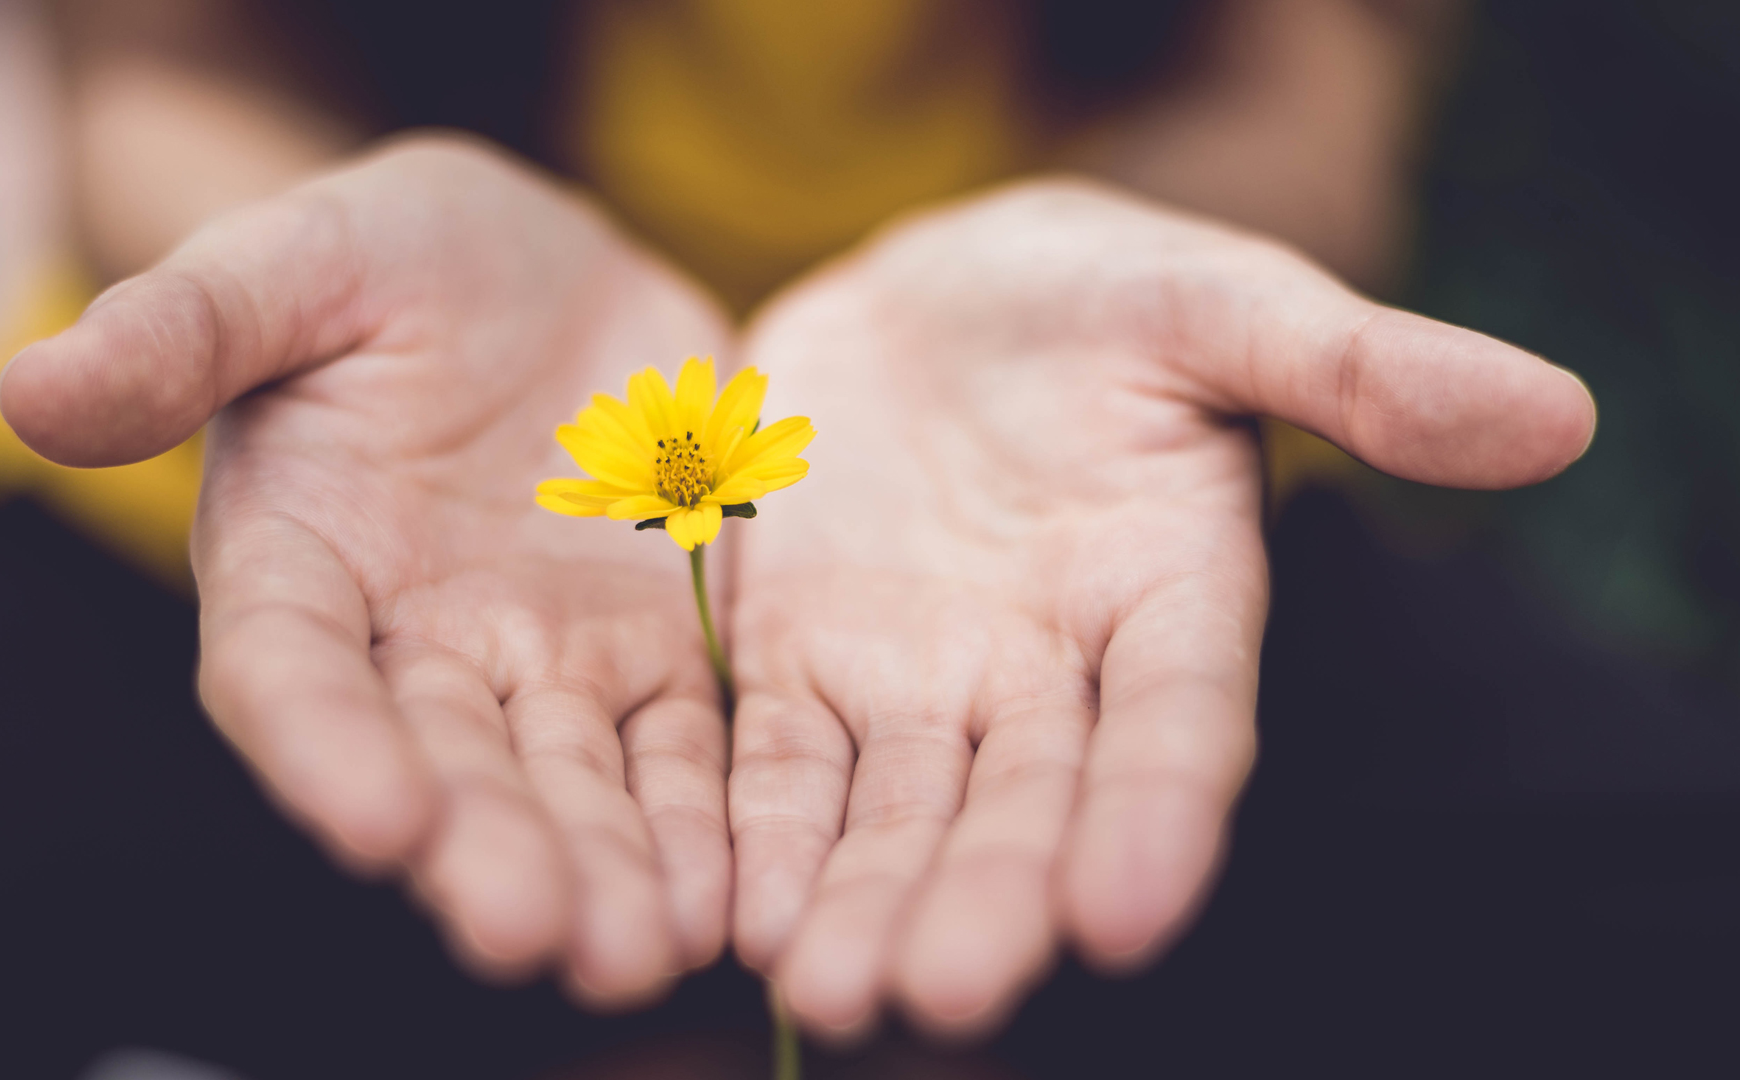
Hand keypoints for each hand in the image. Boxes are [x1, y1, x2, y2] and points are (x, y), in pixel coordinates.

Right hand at [0, 136, 735, 1006]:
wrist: (543, 270)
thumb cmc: (392, 256)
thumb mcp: (298, 260)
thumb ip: (185, 327)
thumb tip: (30, 388)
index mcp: (300, 558)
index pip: (292, 672)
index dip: (325, 748)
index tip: (378, 822)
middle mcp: (412, 641)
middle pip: (443, 763)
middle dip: (485, 850)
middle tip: (532, 934)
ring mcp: (540, 657)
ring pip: (569, 781)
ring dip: (602, 870)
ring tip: (640, 952)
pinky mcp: (652, 650)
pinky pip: (679, 747)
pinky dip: (700, 820)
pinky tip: (729, 897)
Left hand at [725, 178, 1594, 1037]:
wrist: (932, 297)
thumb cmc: (1098, 294)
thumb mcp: (1218, 301)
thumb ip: (1357, 365)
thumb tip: (1555, 414)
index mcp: (1172, 594)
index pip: (1179, 722)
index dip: (1159, 814)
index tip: (1125, 915)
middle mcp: (1050, 671)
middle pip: (1026, 802)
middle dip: (988, 898)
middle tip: (942, 995)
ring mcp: (921, 679)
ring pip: (899, 811)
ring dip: (866, 901)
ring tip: (829, 990)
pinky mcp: (803, 662)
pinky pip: (781, 762)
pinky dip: (764, 833)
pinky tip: (739, 912)